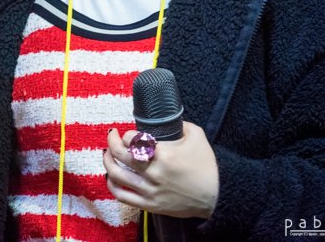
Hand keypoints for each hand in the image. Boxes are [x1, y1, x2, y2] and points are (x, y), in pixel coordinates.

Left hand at [104, 122, 219, 219]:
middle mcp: (154, 173)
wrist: (216, 198)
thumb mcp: (197, 136)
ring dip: (107, 161)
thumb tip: (164, 119)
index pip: (133, 140)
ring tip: (107, 153)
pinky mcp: (150, 205)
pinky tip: (110, 176)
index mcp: (164, 155)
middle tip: (112, 135)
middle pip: (120, 155)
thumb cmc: (206, 166)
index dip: (127, 134)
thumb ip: (179, 124)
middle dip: (112, 141)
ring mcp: (150, 191)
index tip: (130, 134)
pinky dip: (111, 185)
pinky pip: (122, 196)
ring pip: (117, 175)